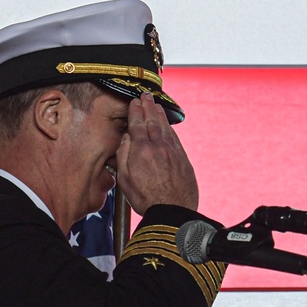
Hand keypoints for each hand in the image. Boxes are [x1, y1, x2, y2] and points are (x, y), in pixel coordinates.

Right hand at [116, 92, 198, 213]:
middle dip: (148, 106)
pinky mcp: (183, 159)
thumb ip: (123, 155)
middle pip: (152, 121)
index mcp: (141, 150)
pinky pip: (175, 138)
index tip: (134, 102)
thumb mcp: (125, 179)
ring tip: (156, 105)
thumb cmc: (146, 199)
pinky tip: (167, 125)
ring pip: (166, 127)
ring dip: (160, 114)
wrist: (173, 211)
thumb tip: (126, 138)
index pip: (137, 124)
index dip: (135, 111)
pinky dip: (170, 128)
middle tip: (146, 96)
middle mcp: (158, 147)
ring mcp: (173, 152)